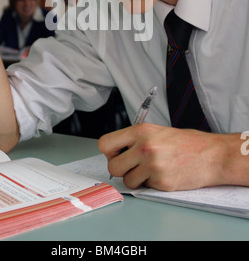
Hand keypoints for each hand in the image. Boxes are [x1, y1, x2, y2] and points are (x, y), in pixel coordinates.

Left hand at [98, 123, 225, 190]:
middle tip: (132, 166)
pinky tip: (163, 174)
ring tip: (150, 170)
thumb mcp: (157, 131)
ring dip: (136, 178)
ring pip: (127, 180)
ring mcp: (153, 165)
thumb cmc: (185, 142)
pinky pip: (144, 187)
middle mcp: (144, 147)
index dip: (109, 152)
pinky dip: (151, 183)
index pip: (105, 143)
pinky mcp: (161, 181)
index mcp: (141, 131)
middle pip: (112, 166)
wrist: (211, 154)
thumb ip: (135, 140)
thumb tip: (116, 152)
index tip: (116, 154)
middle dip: (120, 169)